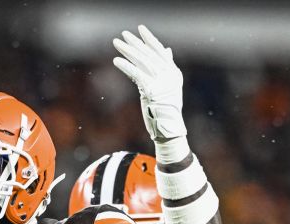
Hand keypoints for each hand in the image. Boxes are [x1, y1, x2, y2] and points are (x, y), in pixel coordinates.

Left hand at [112, 25, 186, 141]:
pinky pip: (136, 74)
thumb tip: (166, 50)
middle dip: (135, 43)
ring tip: (116, 43)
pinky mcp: (151, 90)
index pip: (160, 51)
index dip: (149, 39)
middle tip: (122, 34)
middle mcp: (169, 75)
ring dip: (127, 51)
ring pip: (141, 62)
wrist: (169, 128)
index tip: (140, 29)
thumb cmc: (165, 110)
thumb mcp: (169, 86)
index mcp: (174, 73)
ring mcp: (161, 82)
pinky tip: (116, 60)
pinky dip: (126, 66)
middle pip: (148, 54)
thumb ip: (167, 67)